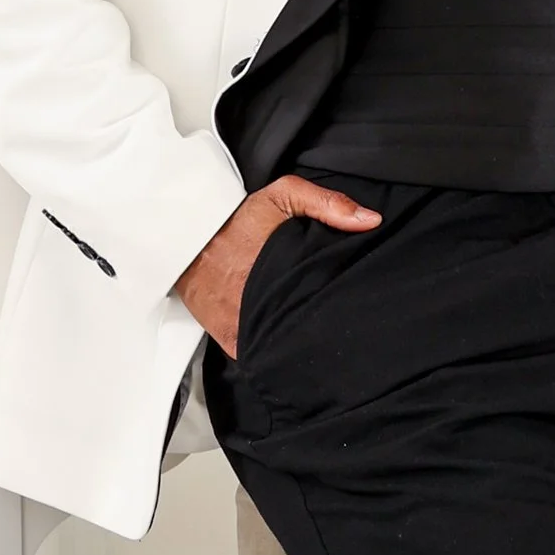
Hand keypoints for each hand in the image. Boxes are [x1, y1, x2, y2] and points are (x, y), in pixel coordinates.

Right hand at [175, 174, 379, 357]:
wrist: (183, 240)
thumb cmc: (234, 221)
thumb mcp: (281, 197)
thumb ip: (326, 203)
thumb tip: (371, 220)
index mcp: (290, 272)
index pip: (330, 298)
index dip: (345, 301)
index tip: (355, 300)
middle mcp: (269, 306)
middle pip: (312, 327)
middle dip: (326, 325)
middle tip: (336, 318)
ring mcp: (249, 328)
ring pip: (286, 346)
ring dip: (299, 342)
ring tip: (314, 335)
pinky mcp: (232, 340)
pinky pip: (259, 357)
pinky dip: (271, 355)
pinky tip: (283, 346)